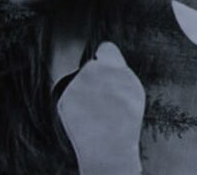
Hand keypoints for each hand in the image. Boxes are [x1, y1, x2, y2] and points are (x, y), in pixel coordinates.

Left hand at [57, 42, 144, 174]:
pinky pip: (71, 95)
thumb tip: (107, 52)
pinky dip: (77, 104)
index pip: (106, 48)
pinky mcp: (63, 99)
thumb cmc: (125, 120)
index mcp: (112, 67)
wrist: (108, 147)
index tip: (107, 62)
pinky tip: (87, 117)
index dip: (108, 56)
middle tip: (106, 98)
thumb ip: (120, 69)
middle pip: (93, 67)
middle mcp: (92, 72)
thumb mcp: (133, 90)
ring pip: (81, 82)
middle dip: (97, 78)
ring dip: (87, 91)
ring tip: (98, 111)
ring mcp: (76, 86)